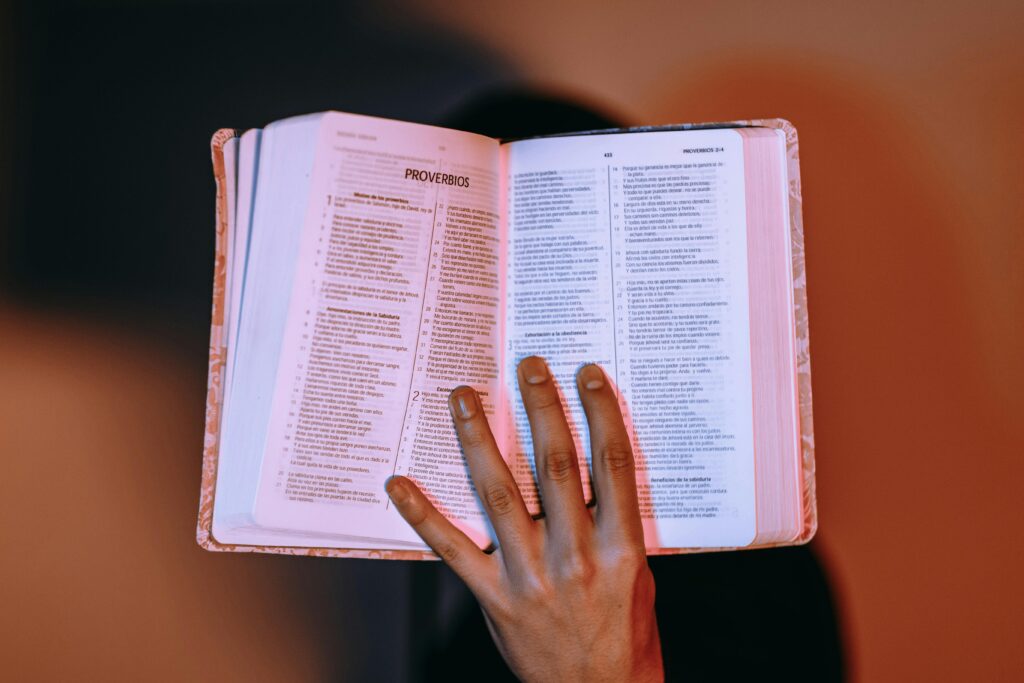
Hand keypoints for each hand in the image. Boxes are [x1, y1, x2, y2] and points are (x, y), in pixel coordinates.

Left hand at [385, 356, 662, 681]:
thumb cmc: (625, 633)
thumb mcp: (639, 574)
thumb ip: (617, 523)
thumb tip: (598, 464)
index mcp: (621, 548)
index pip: (611, 464)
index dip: (599, 412)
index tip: (586, 373)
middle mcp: (576, 556)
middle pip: (556, 467)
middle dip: (541, 409)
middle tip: (526, 366)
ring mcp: (531, 577)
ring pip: (499, 494)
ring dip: (479, 440)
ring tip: (464, 397)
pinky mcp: (494, 597)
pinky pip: (452, 550)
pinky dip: (422, 515)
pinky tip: (399, 483)